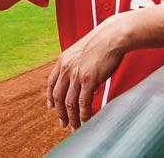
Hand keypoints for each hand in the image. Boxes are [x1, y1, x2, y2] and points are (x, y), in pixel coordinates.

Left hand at [46, 14, 129, 128]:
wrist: (113, 36)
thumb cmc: (103, 42)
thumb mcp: (84, 53)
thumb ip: (82, 68)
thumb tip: (90, 89)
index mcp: (63, 60)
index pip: (51, 82)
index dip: (50, 96)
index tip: (51, 106)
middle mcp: (66, 68)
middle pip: (58, 96)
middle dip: (60, 112)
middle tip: (63, 123)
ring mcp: (76, 74)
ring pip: (69, 103)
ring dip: (72, 118)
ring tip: (75, 128)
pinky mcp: (88, 80)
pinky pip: (83, 103)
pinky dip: (84, 115)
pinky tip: (86, 122)